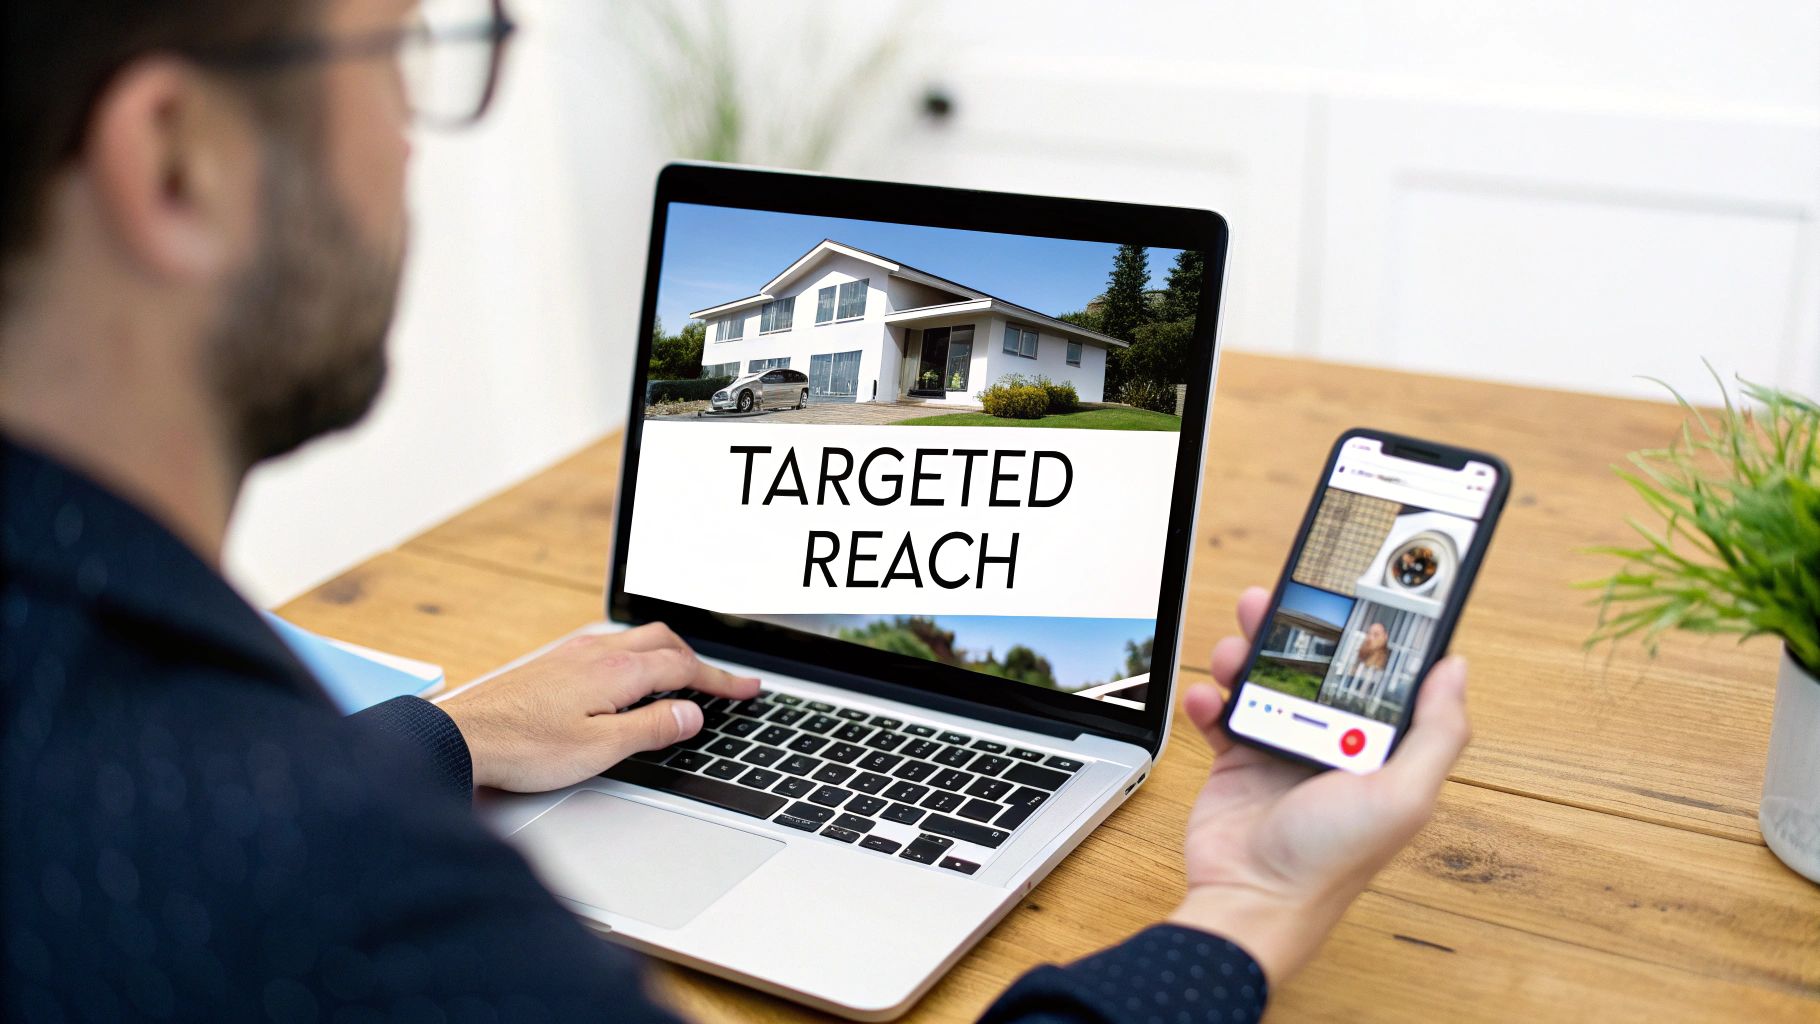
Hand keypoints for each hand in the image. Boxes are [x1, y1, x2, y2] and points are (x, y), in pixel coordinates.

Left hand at [438, 624, 760, 791]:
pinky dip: (637, 657)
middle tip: (722, 685)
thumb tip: (691, 713)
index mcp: (617, 672)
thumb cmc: (523, 748)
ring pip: (636, 640)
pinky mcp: (552, 664)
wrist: (461, 738)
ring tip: (682, 678)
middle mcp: (596, 653)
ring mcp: (572, 655)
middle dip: (699, 662)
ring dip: (668, 655)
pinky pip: (610, 647)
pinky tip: (628, 678)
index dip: (721, 680)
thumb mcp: (601, 749)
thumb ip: (652, 728)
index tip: (748, 689)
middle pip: (664, 642)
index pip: (684, 668)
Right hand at [1167, 587, 1470, 984]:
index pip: (1378, 676)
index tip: (1357, 593)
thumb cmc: (1330, 860)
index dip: (1367, 635)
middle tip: (1276, 601)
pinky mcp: (1237, 761)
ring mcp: (1281, 751)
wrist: (1251, 900)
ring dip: (1246, 656)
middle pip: (1315, 668)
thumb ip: (1437, 733)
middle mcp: (1332, 744)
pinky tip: (1208, 696)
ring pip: (1265, 681)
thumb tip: (1456, 668)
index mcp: (1379, 748)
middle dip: (1294, 632)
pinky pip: (1223, 713)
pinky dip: (1211, 698)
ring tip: (1234, 648)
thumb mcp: (1403, 796)